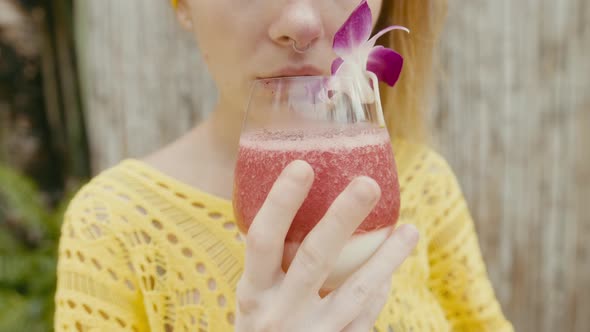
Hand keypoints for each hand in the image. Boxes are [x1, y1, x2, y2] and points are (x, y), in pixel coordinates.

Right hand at [234, 160, 418, 331]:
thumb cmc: (260, 331)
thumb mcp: (253, 299)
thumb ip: (270, 265)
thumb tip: (296, 211)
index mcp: (252, 292)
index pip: (263, 239)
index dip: (281, 201)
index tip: (303, 166)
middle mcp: (278, 313)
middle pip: (314, 257)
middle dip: (342, 217)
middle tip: (368, 184)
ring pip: (355, 291)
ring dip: (386, 258)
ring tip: (409, 230)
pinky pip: (364, 317)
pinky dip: (378, 291)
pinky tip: (390, 272)